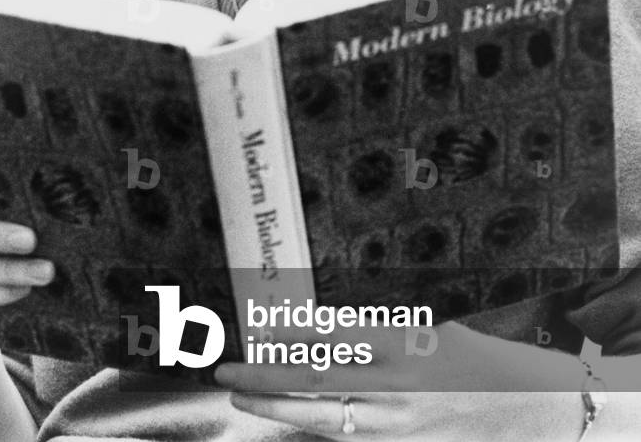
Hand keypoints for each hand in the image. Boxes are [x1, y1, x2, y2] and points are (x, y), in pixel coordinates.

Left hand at [214, 321, 583, 440]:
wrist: (535, 409)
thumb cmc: (481, 361)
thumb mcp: (431, 334)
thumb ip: (380, 336)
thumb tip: (325, 334)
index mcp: (405, 343)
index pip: (332, 335)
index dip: (288, 334)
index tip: (253, 330)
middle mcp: (399, 384)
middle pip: (317, 379)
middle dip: (266, 375)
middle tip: (226, 369)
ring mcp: (402, 424)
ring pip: (326, 417)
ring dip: (279, 407)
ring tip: (244, 396)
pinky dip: (318, 432)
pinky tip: (292, 426)